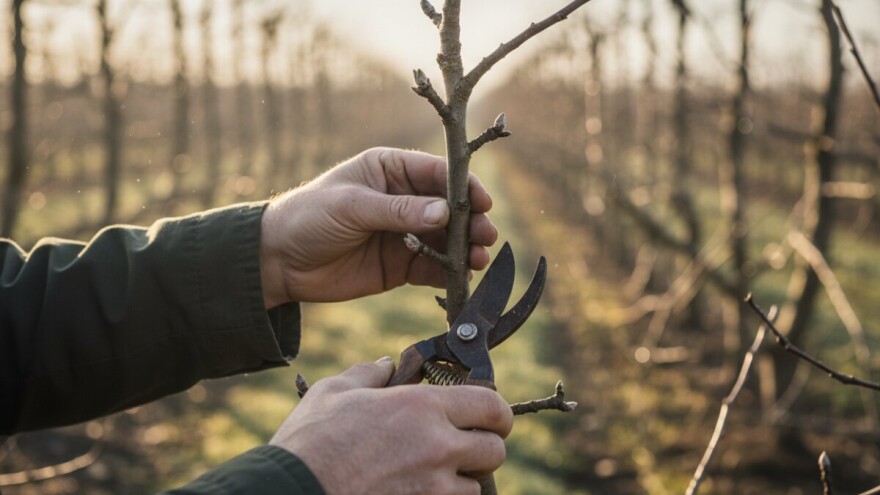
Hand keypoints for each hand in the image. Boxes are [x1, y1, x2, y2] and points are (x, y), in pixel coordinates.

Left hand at [259, 147, 497, 305]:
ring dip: (466, 247)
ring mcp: (406, 233)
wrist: (279, 262)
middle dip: (471, 220)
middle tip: (485, 235)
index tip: (482, 202)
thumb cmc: (309, 217)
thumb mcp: (351, 207)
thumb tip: (445, 212)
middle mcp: (404, 198)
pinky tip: (464, 277)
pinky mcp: (402, 266)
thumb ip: (398, 211)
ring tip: (478, 259)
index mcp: (391, 170)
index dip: (464, 186)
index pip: (437, 172)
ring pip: (448, 238)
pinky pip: (435, 267)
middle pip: (450, 207)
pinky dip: (451, 272)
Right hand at [270, 358, 512, 494]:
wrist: (290, 494)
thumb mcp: (334, 393)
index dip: (495, 411)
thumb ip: (369, 375)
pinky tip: (416, 490)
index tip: (487, 416)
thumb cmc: (309, 442)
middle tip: (460, 445)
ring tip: (431, 474)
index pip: (492, 406)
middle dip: (483, 447)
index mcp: (421, 408)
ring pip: (476, 488)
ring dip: (461, 481)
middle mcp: (438, 448)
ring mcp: (433, 490)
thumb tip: (386, 364)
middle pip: (495, 450)